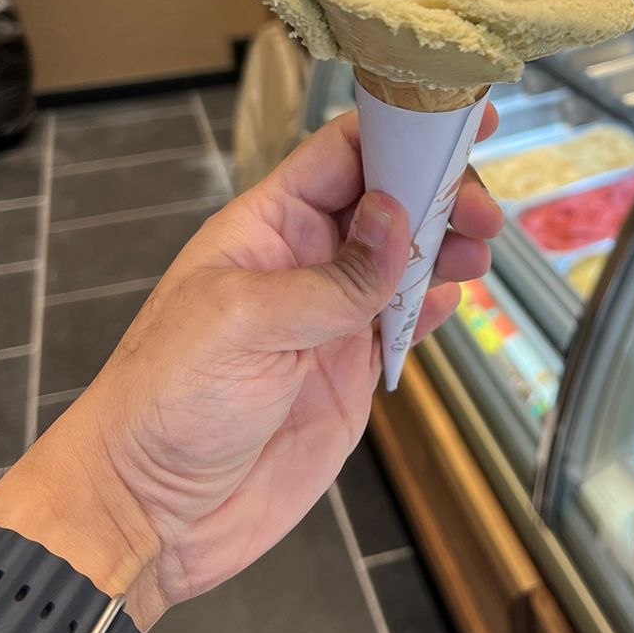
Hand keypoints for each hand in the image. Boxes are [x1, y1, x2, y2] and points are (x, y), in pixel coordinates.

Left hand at [0, 106, 501, 629]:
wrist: (152, 514)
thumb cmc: (167, 403)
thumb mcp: (243, 325)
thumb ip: (331, 277)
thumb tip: (399, 218)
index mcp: (267, 227)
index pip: (343, 153)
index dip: (402, 128)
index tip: (462, 118)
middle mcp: (304, 262)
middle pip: (388, 201)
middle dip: (439, 193)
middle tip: (481, 213)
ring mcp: (330, 317)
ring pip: (405, 259)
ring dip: (447, 246)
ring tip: (479, 252)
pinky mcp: (351, 371)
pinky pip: (404, 323)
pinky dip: (435, 306)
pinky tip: (452, 298)